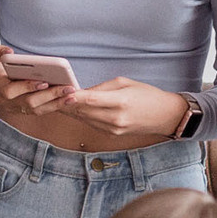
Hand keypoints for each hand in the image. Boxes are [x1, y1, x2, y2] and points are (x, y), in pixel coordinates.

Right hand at [0, 41, 70, 116]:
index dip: (28, 87)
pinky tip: (68, 99)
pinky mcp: (23, 110)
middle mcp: (7, 102)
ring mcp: (15, 108)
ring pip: (37, 110)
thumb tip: (9, 51)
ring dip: (56, 104)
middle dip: (50, 96)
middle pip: (29, 103)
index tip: (44, 81)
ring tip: (73, 95)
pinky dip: (54, 106)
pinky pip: (39, 111)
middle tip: (68, 88)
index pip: (12, 91)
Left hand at [50, 76, 189, 138]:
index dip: (74, 97)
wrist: (164, 116)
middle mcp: (116, 119)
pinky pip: (92, 124)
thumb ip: (102, 87)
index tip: (61, 92)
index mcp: (120, 102)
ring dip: (71, 111)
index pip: (92, 100)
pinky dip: (81, 116)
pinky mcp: (112, 135)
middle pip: (84, 112)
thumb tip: (83, 91)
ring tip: (56, 101)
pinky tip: (72, 109)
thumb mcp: (125, 83)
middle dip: (67, 104)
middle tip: (51, 94)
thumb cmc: (147, 95)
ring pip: (85, 119)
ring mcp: (114, 129)